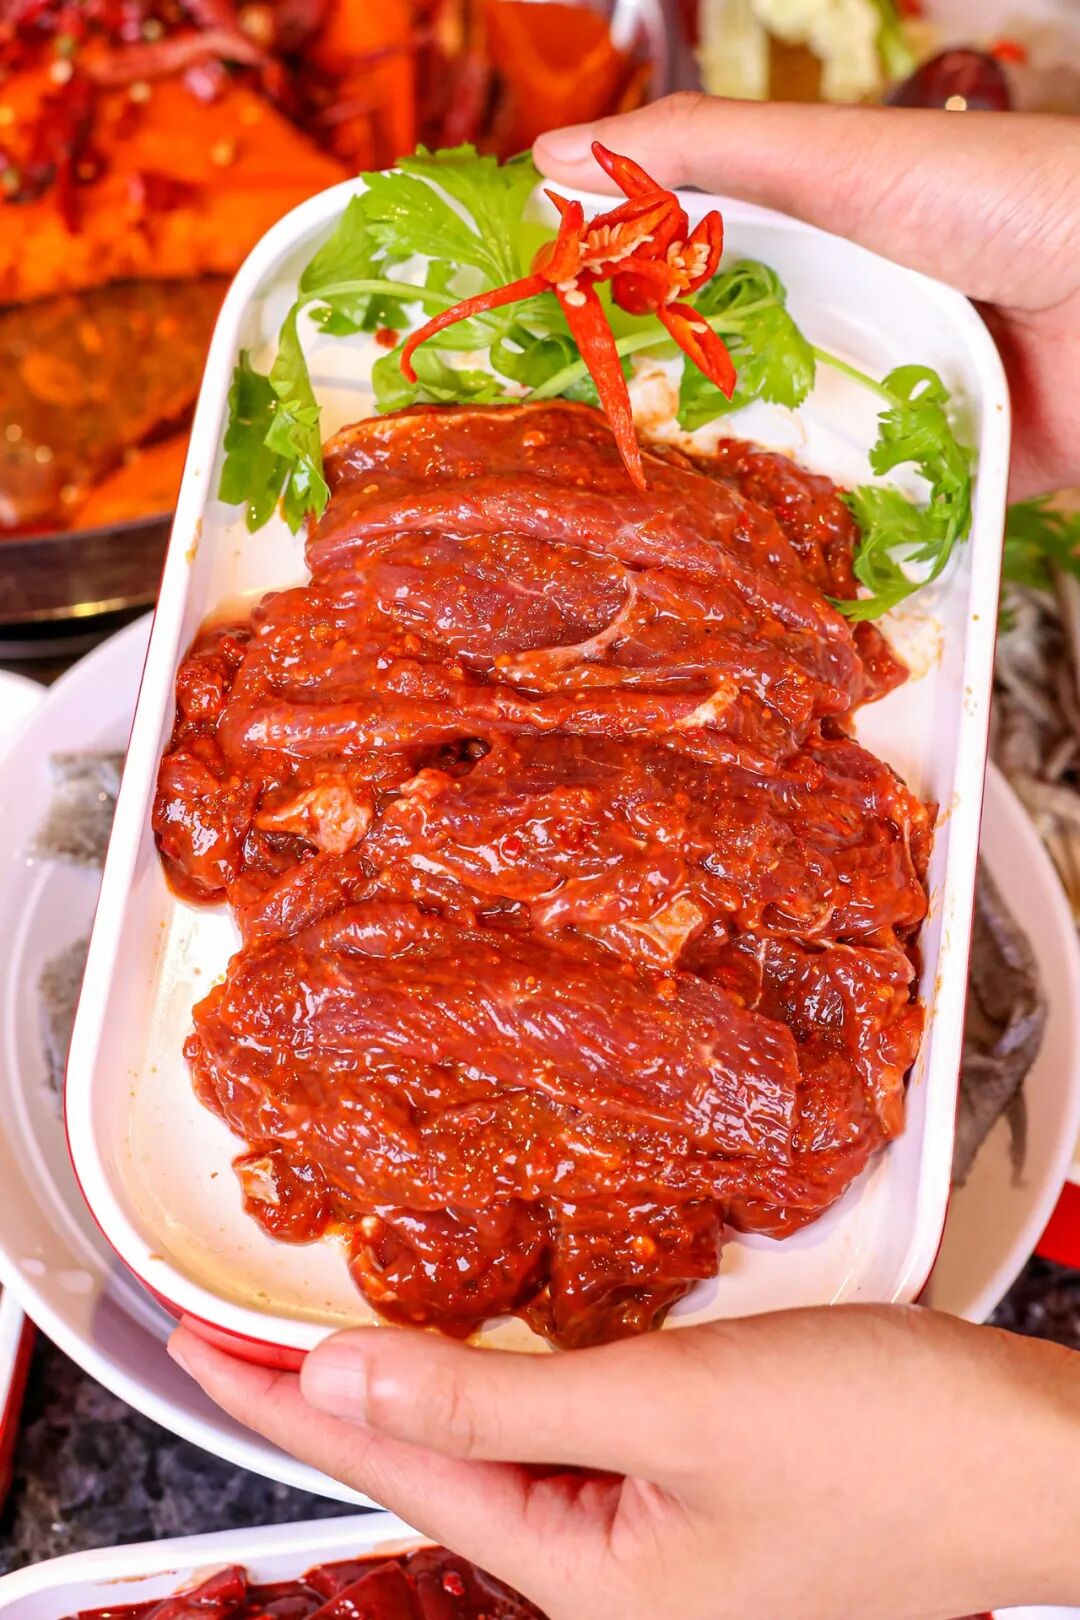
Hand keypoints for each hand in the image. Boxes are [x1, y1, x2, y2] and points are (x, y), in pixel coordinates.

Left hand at [170, 1304, 1079, 1619]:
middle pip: (442, 1470)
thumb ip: (494, 1400)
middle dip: (341, 1395)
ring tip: (341, 1330)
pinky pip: (573, 1439)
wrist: (1029, 1456)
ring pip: (506, 1451)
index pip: (394, 1473)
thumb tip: (341, 1380)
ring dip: (424, 1383)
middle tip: (253, 1324)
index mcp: (589, 1584)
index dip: (284, 1400)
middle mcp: (612, 1582)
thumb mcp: (670, 1409)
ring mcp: (660, 1549)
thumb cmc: (881, 1444)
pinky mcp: (701, 1502)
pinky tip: (489, 1347)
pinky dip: (513, 1382)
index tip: (200, 1343)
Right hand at [534, 96, 1079, 500]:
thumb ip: (701, 154)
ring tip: (632, 548)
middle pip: (717, 400)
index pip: (679, 301)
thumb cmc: (989, 199)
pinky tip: (743, 579)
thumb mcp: (830, 161)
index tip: (530, 374)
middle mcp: (830, 341)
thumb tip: (549, 162)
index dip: (608, 334)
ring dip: (721, 506)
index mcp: (801, 260)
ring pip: (777, 474)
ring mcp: (877, 418)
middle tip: (563, 485)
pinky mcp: (926, 489)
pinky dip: (811, 552)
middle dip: (650, 440)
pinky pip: (854, 531)